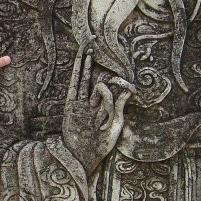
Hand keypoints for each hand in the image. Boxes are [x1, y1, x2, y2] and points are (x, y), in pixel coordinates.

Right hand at [63, 50, 131, 171]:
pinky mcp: (71, 105)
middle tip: (97, 43)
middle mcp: (91, 104)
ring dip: (87, 62)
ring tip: (89, 45)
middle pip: (94, 78)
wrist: (82, 157)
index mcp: (102, 110)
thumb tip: (129, 89)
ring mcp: (81, 104)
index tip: (119, 74)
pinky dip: (77, 71)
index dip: (114, 80)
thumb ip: (120, 106)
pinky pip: (75, 85)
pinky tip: (80, 59)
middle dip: (96, 63)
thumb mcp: (115, 126)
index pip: (109, 89)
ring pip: (85, 78)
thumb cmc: (99, 146)